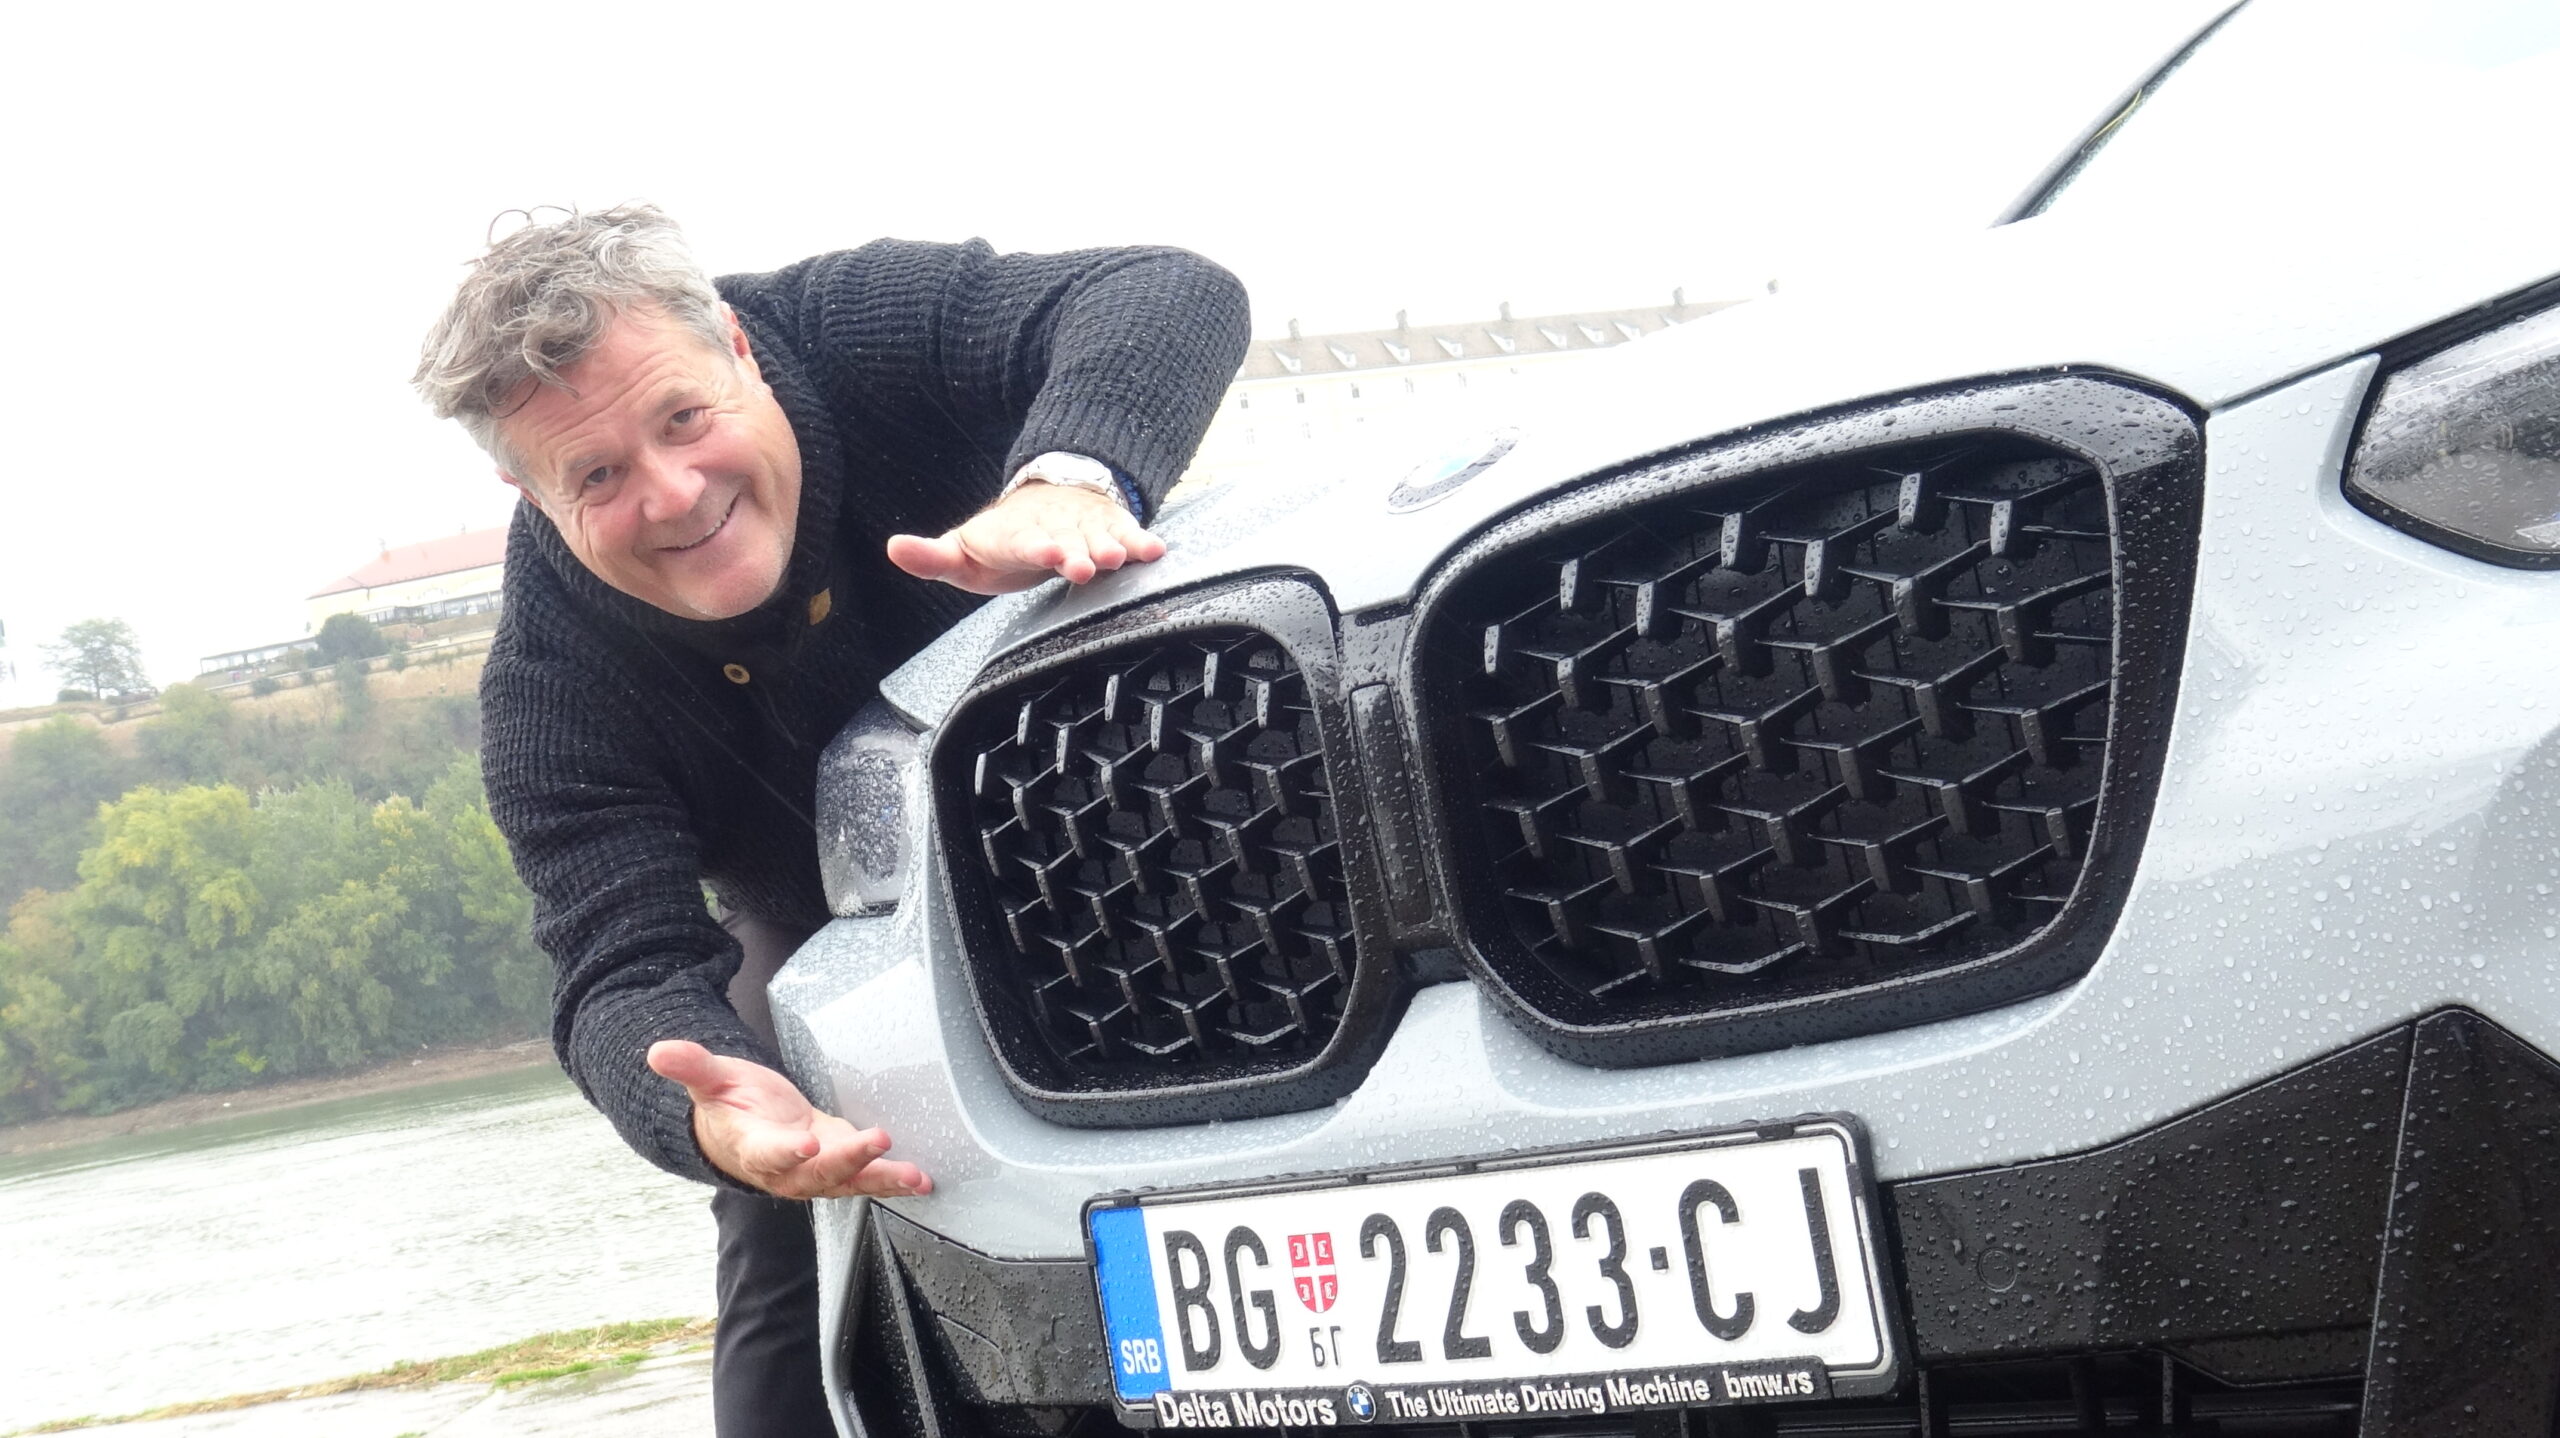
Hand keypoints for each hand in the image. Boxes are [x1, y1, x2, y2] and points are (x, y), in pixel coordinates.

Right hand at [647, 1040, 931, 1199]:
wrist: (742, 1133)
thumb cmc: (730, 1105)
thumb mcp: (711, 1081)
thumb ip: (692, 1068)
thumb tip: (658, 1051)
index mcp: (753, 1148)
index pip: (769, 1153)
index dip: (786, 1152)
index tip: (807, 1144)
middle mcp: (786, 1169)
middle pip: (817, 1173)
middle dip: (848, 1160)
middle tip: (877, 1142)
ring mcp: (816, 1172)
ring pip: (848, 1182)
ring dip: (881, 1179)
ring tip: (913, 1176)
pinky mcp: (840, 1166)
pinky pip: (866, 1178)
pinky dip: (893, 1180)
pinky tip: (921, 1179)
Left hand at [886, 481, 1165, 592]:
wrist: (1046, 501)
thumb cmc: (1001, 542)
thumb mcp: (962, 551)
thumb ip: (932, 556)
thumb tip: (893, 548)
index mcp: (1013, 534)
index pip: (1024, 541)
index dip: (1036, 546)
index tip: (1049, 554)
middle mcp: (1051, 527)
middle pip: (1066, 539)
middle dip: (1076, 551)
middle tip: (1085, 565)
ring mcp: (1083, 526)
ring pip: (1097, 536)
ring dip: (1110, 546)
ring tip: (1119, 557)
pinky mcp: (1109, 528)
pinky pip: (1126, 534)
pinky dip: (1140, 541)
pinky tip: (1155, 551)